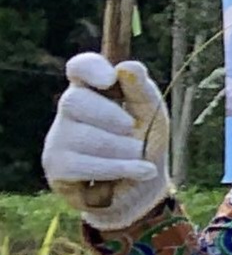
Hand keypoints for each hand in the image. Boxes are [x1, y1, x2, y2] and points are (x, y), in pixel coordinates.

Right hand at [47, 53, 173, 232]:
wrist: (143, 187)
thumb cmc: (145, 143)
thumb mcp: (152, 115)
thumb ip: (142, 91)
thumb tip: (127, 67)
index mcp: (93, 89)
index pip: (80, 67)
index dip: (90, 69)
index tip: (110, 80)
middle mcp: (69, 110)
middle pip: (75, 101)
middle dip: (112, 118)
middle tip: (132, 130)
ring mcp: (57, 138)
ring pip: (83, 137)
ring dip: (123, 149)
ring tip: (140, 156)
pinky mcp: (56, 166)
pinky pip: (82, 164)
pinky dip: (119, 169)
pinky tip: (141, 171)